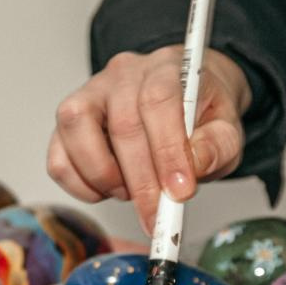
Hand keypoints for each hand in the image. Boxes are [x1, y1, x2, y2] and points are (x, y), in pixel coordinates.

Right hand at [49, 46, 252, 230]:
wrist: (184, 97)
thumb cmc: (200, 113)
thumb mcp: (227, 129)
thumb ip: (217, 146)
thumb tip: (195, 165)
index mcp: (165, 68)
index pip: (158, 101)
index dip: (167, 150)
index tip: (179, 190)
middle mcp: (123, 75)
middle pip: (122, 125)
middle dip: (142, 182)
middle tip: (157, 216)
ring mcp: (90, 94)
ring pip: (78, 131)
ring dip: (104, 176)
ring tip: (129, 192)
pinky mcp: (69, 121)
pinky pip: (59, 156)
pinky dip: (79, 184)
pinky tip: (107, 189)